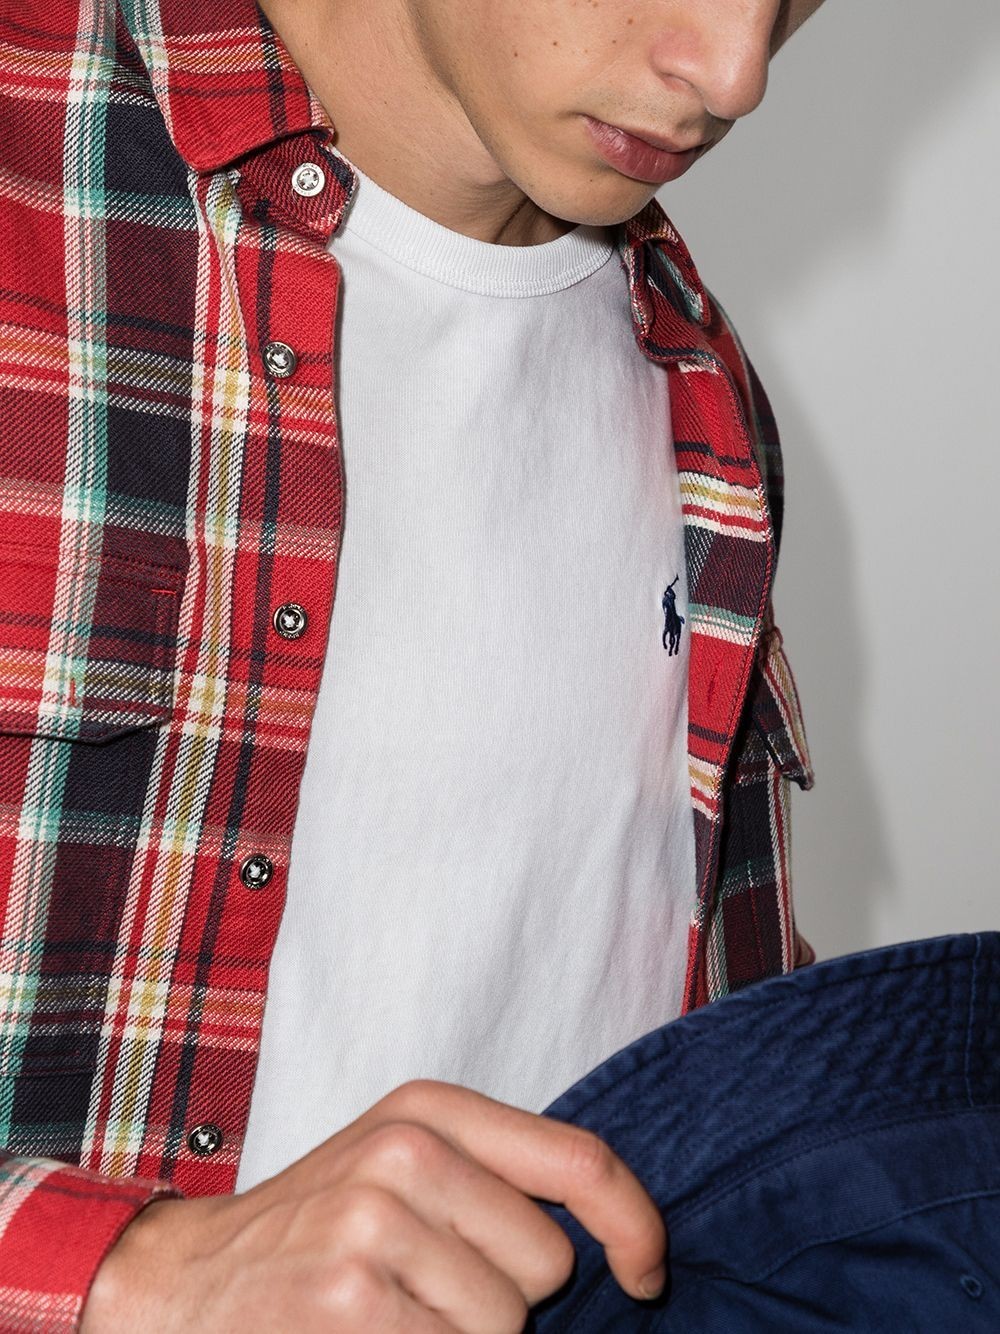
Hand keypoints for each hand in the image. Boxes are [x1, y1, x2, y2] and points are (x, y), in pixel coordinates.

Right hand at [82, 1078, 666, 1332]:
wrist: (192, 1281)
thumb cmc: (320, 1227)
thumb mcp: (404, 1164)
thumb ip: (496, 1175)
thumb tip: (622, 1234)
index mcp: (429, 1108)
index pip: (579, 1159)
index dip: (635, 1224)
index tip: (647, 1273)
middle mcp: (405, 1151)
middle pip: (548, 1260)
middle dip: (508, 1293)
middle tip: (428, 1285)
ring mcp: (374, 1224)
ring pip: (506, 1323)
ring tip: (393, 1312)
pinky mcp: (352, 1301)